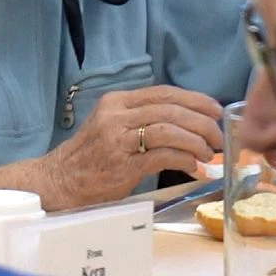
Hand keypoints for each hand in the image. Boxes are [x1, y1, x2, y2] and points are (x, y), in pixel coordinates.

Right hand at [23, 85, 225, 209]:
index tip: (216, 110)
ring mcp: (117, 140)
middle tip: (218, 137)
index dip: (195, 100)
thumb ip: (143, 121)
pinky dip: (184, 160)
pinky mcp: (122, 165)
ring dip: (196, 142)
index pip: (164, 93)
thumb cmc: (90, 158)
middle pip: (171, 110)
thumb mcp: (113, 128)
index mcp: (116, 102)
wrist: (58, 182)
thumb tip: (189, 125)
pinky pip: (163, 156)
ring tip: (208, 154)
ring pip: (169, 130)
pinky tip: (193, 167)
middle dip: (202, 123)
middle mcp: (116, 116)